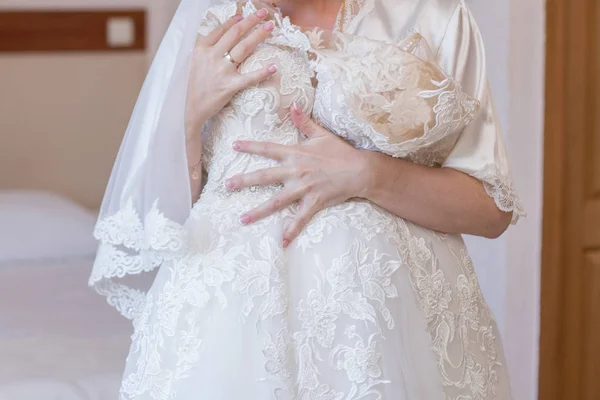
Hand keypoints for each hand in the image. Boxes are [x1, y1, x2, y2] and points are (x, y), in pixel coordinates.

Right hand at [185, 8, 277, 137]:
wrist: (193, 108)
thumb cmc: (197, 84)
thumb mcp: (196, 61)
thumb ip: (208, 46)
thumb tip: (224, 31)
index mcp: (202, 48)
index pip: (222, 29)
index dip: (236, 20)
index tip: (246, 14)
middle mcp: (212, 56)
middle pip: (236, 33)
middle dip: (252, 21)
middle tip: (264, 14)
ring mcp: (222, 71)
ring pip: (244, 48)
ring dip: (259, 35)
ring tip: (270, 28)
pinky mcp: (230, 86)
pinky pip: (249, 77)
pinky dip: (262, 72)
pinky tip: (273, 67)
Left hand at [226, 104, 370, 246]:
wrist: (360, 170)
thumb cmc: (341, 152)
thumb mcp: (322, 134)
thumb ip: (304, 121)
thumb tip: (293, 104)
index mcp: (296, 153)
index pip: (268, 148)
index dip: (250, 146)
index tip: (234, 146)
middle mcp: (296, 171)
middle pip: (264, 176)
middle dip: (244, 180)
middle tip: (226, 186)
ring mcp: (304, 187)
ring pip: (277, 201)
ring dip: (258, 211)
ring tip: (242, 219)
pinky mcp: (314, 201)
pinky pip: (300, 218)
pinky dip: (291, 231)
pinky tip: (281, 242)